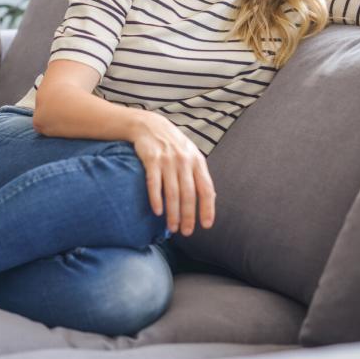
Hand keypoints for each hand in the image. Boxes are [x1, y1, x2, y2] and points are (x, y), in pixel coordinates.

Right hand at [129, 111, 215, 235]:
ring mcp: (167, 160)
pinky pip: (154, 183)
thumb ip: (198, 174)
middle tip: (185, 232)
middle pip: (189, 194)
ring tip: (172, 228)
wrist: (149, 125)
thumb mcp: (190, 155)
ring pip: (172, 192)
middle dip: (188, 216)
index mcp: (197, 161)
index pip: (206, 189)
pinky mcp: (151, 159)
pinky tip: (157, 211)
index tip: (206, 225)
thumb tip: (210, 198)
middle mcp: (184, 161)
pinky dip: (156, 199)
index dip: (207, 208)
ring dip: (173, 213)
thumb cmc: (172, 144)